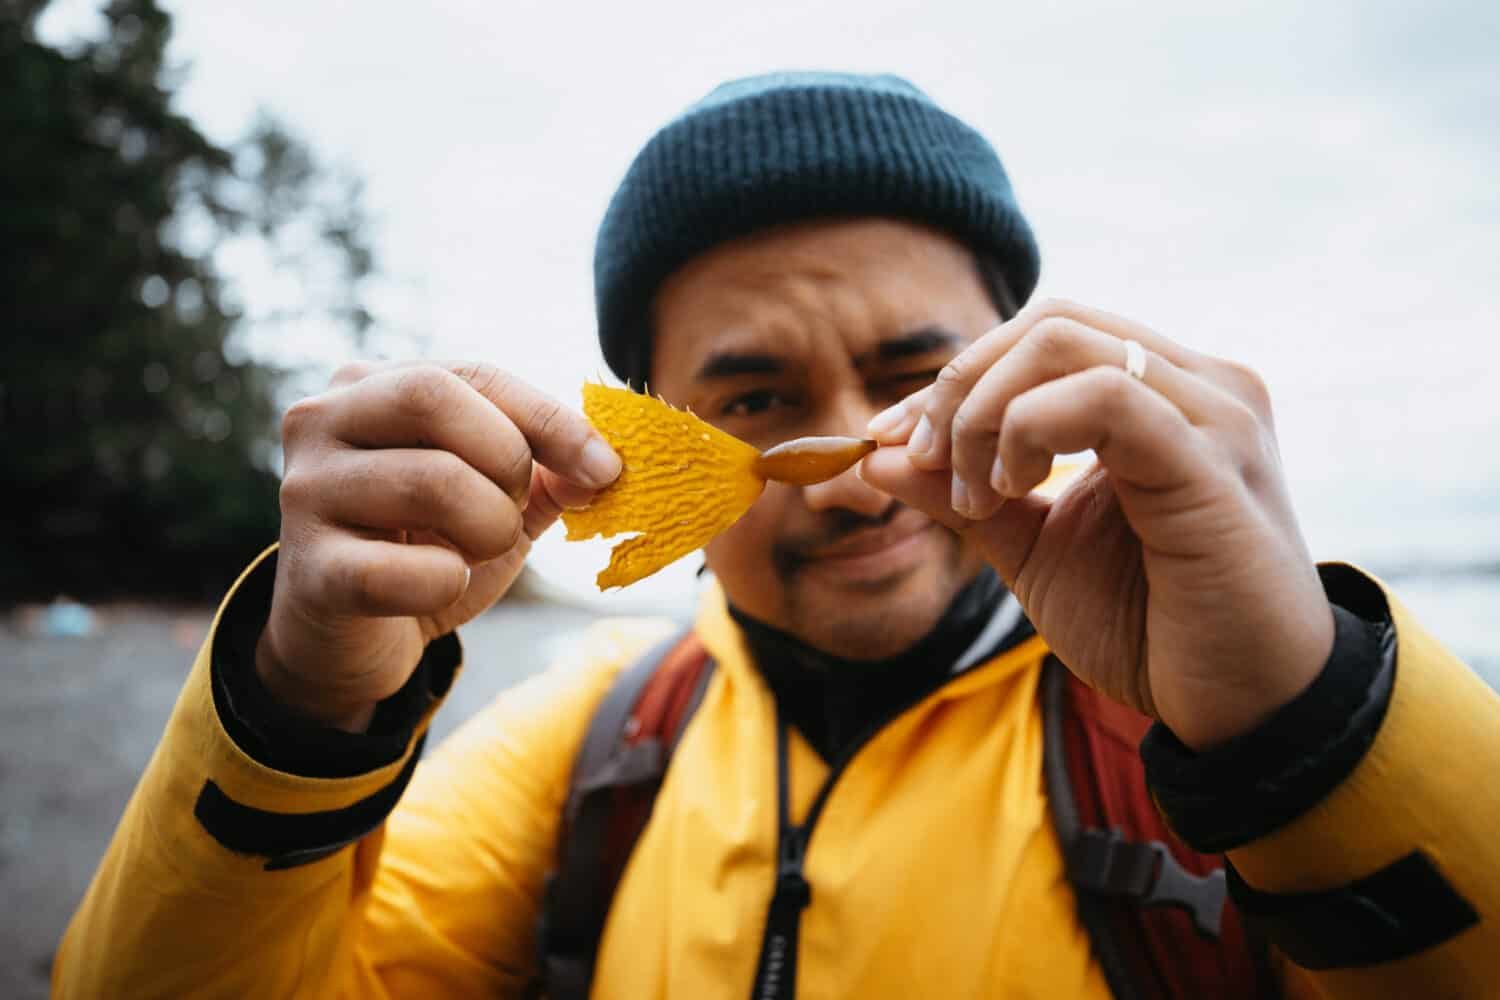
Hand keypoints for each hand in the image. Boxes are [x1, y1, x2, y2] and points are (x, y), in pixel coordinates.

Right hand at [258, 362, 620, 731]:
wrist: (354, 640)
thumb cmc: (425, 550)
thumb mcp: (495, 498)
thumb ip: (546, 471)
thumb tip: (603, 464)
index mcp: (371, 386)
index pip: (476, 373)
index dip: (551, 419)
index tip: (606, 468)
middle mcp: (321, 421)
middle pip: (432, 395)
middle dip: (504, 459)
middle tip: (511, 510)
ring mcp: (304, 492)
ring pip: (429, 480)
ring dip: (487, 527)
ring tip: (476, 552)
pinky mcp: (308, 570)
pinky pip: (400, 569)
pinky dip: (444, 583)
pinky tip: (440, 585)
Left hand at [860, 299, 1333, 749]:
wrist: (1244, 711)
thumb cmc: (1154, 627)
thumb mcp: (1034, 551)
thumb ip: (963, 497)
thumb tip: (876, 455)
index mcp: (1162, 395)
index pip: (1041, 337)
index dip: (953, 380)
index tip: (889, 442)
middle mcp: (1198, 384)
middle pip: (1046, 323)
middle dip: (958, 388)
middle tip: (925, 465)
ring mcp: (1213, 414)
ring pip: (1063, 342)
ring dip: (984, 412)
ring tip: (977, 494)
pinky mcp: (1215, 462)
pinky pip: (1104, 396)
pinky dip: (1028, 428)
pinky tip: (1014, 489)